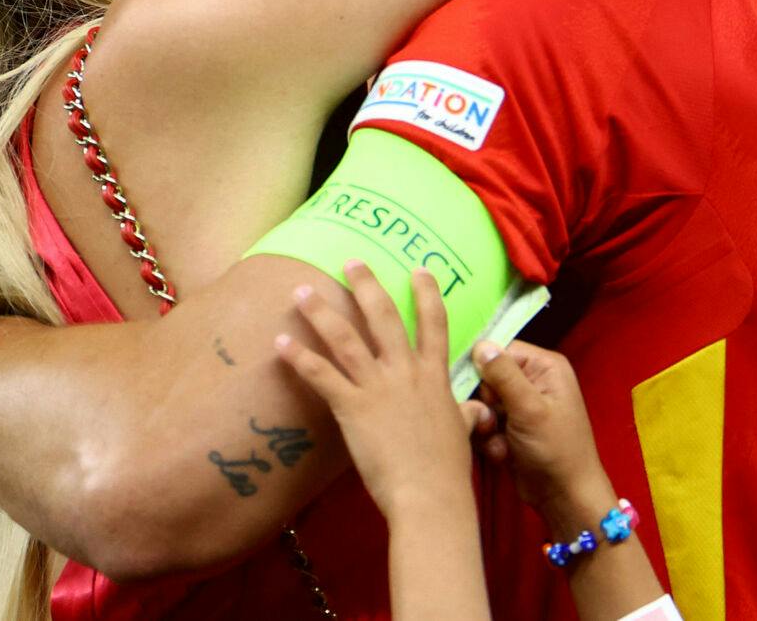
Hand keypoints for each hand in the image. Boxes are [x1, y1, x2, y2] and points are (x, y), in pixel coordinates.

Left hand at [275, 264, 486, 519]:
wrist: (429, 495)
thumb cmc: (447, 469)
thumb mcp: (462, 432)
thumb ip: (465, 414)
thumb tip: (476, 412)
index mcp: (434, 376)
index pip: (433, 324)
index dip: (427, 294)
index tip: (419, 268)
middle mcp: (405, 372)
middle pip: (384, 317)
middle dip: (366, 285)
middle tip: (351, 260)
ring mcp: (378, 387)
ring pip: (346, 338)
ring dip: (322, 312)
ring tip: (302, 291)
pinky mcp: (352, 407)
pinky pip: (321, 375)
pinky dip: (299, 357)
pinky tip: (281, 342)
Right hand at [469, 339, 611, 527]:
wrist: (563, 496)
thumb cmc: (556, 450)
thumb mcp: (529, 409)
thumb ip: (504, 375)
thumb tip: (480, 345)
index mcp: (545, 367)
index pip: (500, 351)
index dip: (485, 370)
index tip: (485, 393)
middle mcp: (533, 381)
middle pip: (487, 378)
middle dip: (486, 403)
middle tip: (494, 422)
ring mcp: (521, 406)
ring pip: (483, 404)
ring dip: (486, 425)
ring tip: (501, 443)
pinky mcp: (511, 428)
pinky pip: (485, 424)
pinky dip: (490, 440)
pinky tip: (503, 454)